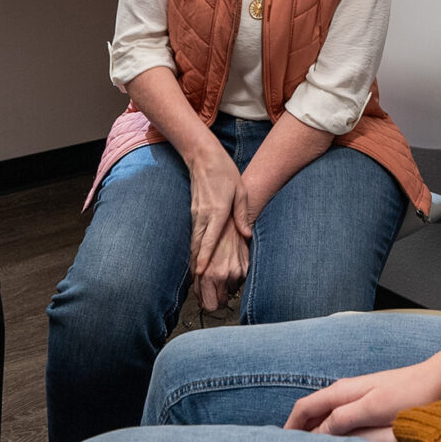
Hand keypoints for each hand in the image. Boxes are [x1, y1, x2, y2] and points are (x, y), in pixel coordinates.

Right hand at [185, 145, 251, 276]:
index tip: (200, 271)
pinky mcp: (193, 213)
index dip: (204, 256)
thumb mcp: (240, 191)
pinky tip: (195, 262)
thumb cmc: (225, 172)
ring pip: (193, 242)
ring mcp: (196, 214)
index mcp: (216, 210)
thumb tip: (247, 235)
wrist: (203, 157)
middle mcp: (203, 215)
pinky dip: (194, 250)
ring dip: (194, 261)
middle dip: (197, 266)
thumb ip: (242, 214)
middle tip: (198, 284)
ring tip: (196, 280)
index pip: (209, 238)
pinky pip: (193, 236)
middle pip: (197, 245)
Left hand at [196, 224, 247, 312]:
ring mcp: (238, 273)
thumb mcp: (196, 258)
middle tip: (213, 286)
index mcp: (209, 275)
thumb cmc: (210, 237)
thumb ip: (197, 280)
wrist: (229, 221)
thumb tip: (199, 296)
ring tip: (222, 270)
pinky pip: (240, 281)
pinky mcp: (247, 268)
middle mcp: (224, 276)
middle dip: (217, 296)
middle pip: (222, 303)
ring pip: (231, 292)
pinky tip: (230, 265)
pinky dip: (235, 277)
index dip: (208, 304)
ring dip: (226, 285)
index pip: (210, 307)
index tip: (207, 300)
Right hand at [284, 332, 440, 436]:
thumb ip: (344, 419)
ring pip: (326, 414)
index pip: (305, 407)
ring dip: (315, 430)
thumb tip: (317, 433)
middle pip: (312, 410)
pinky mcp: (370, 403)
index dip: (290, 426)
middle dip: (298, 429)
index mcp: (342, 391)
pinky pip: (341, 417)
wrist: (440, 381)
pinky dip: (331, 430)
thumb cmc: (411, 394)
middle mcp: (347, 391)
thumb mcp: (373, 408)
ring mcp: (359, 396)